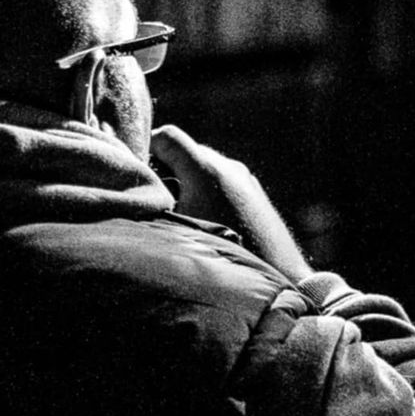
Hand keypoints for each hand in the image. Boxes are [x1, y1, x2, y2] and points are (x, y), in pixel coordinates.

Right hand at [150, 124, 311, 282]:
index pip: (166, 137)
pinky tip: (205, 223)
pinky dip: (207, 194)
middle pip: (185, 153)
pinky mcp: (255, 194)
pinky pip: (222, 183)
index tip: (136, 173)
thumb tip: (135, 198)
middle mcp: (228, 167)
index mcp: (206, 169)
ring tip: (181, 215)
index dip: (146, 149)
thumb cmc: (224, 256)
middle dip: (166, 172)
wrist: (279, 278)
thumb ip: (154, 207)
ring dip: (187, 185)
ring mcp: (245, 180)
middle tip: (154, 200)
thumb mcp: (177, 232)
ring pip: (204, 169)